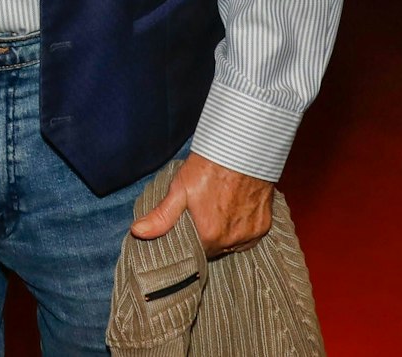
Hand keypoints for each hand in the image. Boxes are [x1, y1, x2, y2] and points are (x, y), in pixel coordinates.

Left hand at [129, 152, 272, 257]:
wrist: (244, 149)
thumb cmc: (210, 167)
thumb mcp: (180, 189)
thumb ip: (161, 216)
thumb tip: (138, 232)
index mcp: (209, 235)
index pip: (196, 252)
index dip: (190, 239)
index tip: (188, 227)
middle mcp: (231, 240)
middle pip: (214, 249)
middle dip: (207, 236)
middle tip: (203, 214)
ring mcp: (250, 233)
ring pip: (232, 244)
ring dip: (225, 234)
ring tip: (219, 211)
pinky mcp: (264, 225)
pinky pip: (249, 237)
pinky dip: (242, 229)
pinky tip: (235, 212)